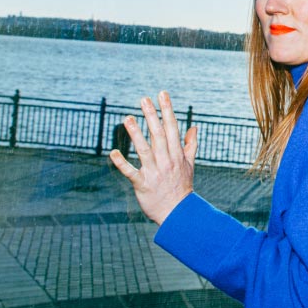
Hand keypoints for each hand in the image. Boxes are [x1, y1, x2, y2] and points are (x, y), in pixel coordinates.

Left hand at [110, 91, 197, 224]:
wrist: (178, 213)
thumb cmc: (182, 187)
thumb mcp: (190, 164)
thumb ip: (190, 145)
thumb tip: (194, 127)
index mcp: (176, 154)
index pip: (172, 128)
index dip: (167, 110)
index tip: (162, 94)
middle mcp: (166, 160)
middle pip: (159, 134)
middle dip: (152, 116)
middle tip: (143, 99)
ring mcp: (154, 172)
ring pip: (144, 150)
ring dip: (136, 134)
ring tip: (127, 118)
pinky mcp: (143, 184)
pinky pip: (131, 172)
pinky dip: (121, 163)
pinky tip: (113, 152)